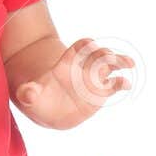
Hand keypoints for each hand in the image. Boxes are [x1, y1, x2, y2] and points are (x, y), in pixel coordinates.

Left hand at [14, 39, 133, 128]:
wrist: (49, 110)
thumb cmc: (39, 98)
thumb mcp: (29, 95)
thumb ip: (28, 92)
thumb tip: (27, 93)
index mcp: (67, 64)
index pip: (78, 48)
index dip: (84, 45)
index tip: (90, 45)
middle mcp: (83, 68)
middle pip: (98, 54)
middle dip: (104, 54)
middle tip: (109, 58)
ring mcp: (93, 79)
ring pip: (110, 65)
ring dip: (120, 61)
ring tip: (129, 63)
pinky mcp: (101, 92)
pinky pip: (114, 84)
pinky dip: (121, 83)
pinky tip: (126, 85)